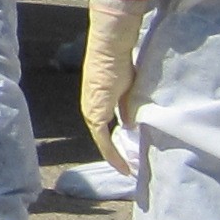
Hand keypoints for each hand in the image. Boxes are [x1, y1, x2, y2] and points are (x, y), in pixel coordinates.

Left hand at [79, 0, 149, 168]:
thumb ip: (126, 108)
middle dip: (115, 154)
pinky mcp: (95, 114)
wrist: (110, 49)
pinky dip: (112, 153)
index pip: (103, 130)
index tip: (125, 160)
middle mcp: (90, 110)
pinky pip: (103, 139)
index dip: (114, 146)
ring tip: (126, 169)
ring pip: (102, 141)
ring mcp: (91, 112)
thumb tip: (129, 125)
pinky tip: (122, 164)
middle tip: (128, 168)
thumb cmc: (119, 64)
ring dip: (114, 155)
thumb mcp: (126, 90)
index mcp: (96, 104)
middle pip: (102, 138)